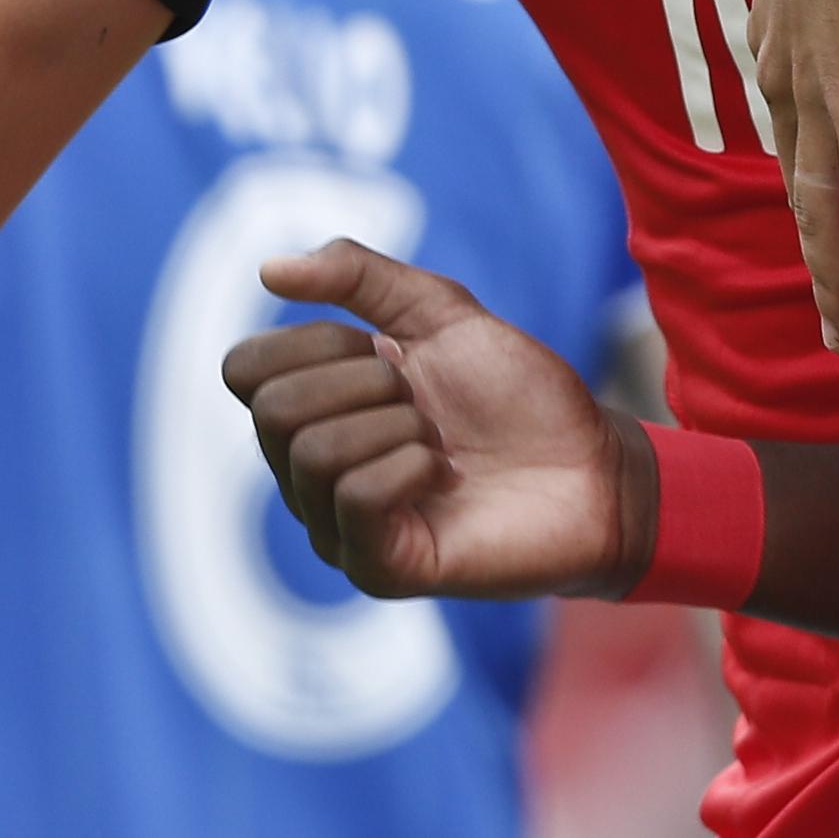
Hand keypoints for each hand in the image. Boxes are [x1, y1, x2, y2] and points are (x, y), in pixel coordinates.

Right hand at [221, 239, 650, 600]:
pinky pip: (356, 499)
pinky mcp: (378, 569)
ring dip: (396, 424)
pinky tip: (445, 472)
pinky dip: (408, 465)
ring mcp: (339, 527)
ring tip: (441, 440)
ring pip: (311, 453)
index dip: (317, 342)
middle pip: (271, 410)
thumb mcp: (440, 310)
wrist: (594, 465)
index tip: (392, 350)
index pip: (244, 368)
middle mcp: (311, 474)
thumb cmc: (519, 395)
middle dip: (363, 381)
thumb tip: (267, 268)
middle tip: (422, 399)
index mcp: (316, 410)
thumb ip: (358, 276)